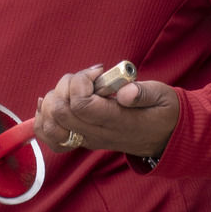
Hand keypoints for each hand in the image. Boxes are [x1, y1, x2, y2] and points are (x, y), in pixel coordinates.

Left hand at [35, 65, 178, 159]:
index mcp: (117, 121)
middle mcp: (98, 134)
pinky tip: (53, 101)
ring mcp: (87, 139)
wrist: (166, 137)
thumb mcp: (162, 95)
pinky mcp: (82, 139)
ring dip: (53, 101)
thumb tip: (124, 92)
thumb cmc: (163, 111)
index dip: (80, 82)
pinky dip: (44, 118)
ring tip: (72, 88)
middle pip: (61, 114)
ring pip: (51, 126)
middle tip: (84, 78)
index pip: (81, 105)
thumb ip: (143, 93)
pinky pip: (51, 136)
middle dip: (65, 87)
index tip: (97, 72)